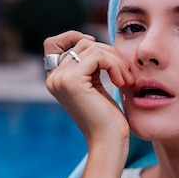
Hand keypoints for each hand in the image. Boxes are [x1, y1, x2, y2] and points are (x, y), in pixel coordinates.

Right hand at [43, 30, 134, 147]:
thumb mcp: (94, 84)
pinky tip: (121, 82)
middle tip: (125, 74)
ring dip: (115, 60)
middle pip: (82, 43)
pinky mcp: (72, 81)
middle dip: (109, 53)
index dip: (72, 36)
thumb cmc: (107, 117)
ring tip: (125, 79)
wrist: (108, 141)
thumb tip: (91, 38)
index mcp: (56, 79)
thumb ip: (88, 64)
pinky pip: (98, 56)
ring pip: (92, 47)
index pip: (53, 43)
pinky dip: (115, 65)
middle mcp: (53, 78)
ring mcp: (60, 79)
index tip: (97, 46)